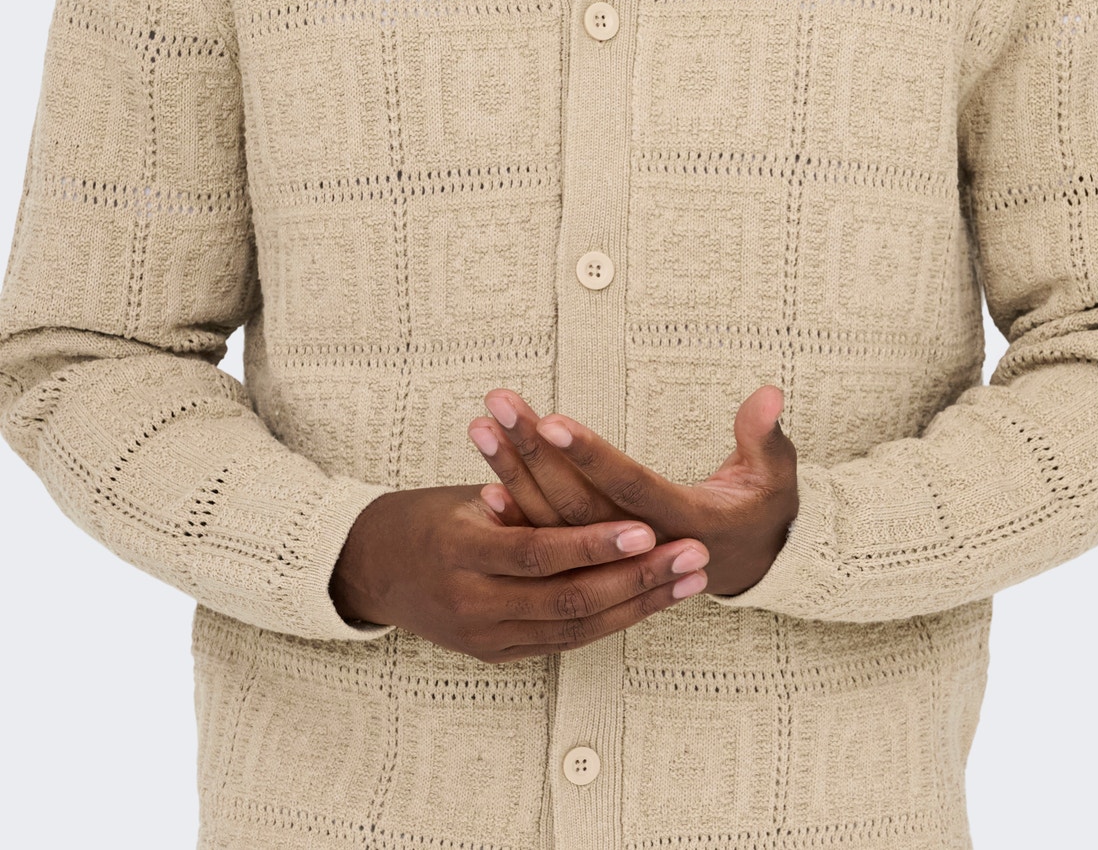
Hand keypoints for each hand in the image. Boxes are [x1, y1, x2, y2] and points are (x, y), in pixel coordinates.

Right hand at [328, 485, 708, 661]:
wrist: (370, 569)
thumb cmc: (424, 514)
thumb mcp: (466, 495)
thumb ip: (520, 497)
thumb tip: (581, 476)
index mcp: (462, 552)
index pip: (542, 552)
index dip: (598, 544)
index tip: (649, 528)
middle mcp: (474, 604)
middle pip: (570, 600)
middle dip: (639, 580)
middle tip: (694, 558)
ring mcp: (485, 637)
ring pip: (575, 629)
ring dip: (639, 606)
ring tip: (688, 582)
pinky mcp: (495, 654)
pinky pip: (562, 641)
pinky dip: (608, 621)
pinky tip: (649, 602)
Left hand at [467, 386, 798, 597]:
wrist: (748, 565)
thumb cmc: (761, 510)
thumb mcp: (776, 476)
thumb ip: (765, 436)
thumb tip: (769, 394)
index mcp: (684, 525)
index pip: (628, 488)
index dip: (590, 456)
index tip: (552, 418)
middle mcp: (641, 547)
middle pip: (576, 503)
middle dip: (533, 452)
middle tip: (498, 406)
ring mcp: (614, 560)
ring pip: (555, 521)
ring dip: (514, 473)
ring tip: (481, 427)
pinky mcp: (597, 560)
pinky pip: (550, 543)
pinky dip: (517, 516)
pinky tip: (483, 486)